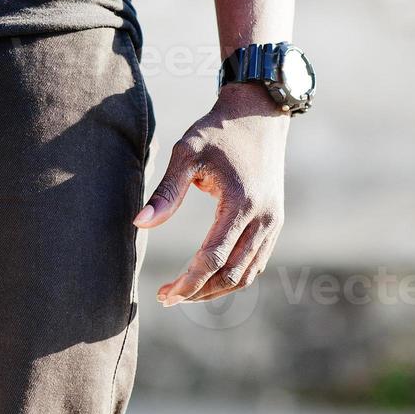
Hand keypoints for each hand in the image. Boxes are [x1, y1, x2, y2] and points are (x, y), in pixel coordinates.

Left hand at [135, 83, 289, 305]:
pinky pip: (255, 262)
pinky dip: (232, 276)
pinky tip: (207, 278)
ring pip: (247, 273)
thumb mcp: (186, 153)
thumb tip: (139, 225)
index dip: (188, 282)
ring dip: (216, 289)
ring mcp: (273, 222)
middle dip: (198, 291)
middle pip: (231, 273)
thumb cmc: (217, 132)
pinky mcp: (275, 222)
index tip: (165, 294)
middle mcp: (264, 219)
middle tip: (167, 298)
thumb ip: (165, 192)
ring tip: (183, 293)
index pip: (213, 257)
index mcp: (241, 203)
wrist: (259, 115)